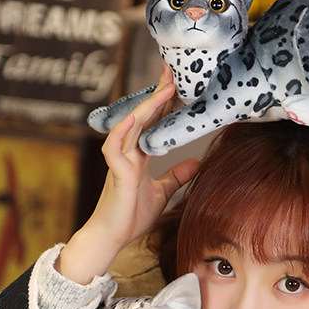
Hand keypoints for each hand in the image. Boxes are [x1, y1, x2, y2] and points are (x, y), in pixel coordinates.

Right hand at [58, 64, 199, 283]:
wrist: (111, 239)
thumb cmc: (131, 216)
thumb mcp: (162, 192)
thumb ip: (176, 176)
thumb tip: (197, 161)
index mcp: (139, 156)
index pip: (153, 122)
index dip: (164, 102)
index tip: (178, 82)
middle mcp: (129, 153)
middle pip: (143, 117)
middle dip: (158, 94)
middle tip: (173, 70)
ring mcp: (120, 161)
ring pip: (132, 126)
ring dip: (147, 107)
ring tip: (164, 88)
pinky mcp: (116, 174)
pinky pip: (116, 147)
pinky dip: (124, 131)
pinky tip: (134, 117)